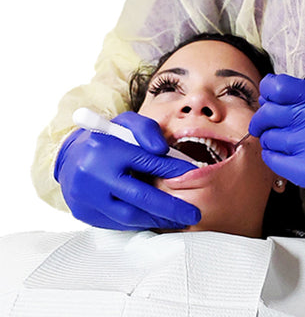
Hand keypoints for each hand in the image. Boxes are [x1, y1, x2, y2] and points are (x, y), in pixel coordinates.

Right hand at [55, 111, 200, 229]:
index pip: (147, 162)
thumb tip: (162, 150)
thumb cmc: (105, 138)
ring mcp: (86, 196)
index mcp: (106, 148)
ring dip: (157, 220)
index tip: (194, 176)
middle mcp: (94, 174)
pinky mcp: (83, 212)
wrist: (69, 156)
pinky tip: (155, 220)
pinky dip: (139, 222)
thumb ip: (146, 130)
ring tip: (178, 220)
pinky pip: (117, 222)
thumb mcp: (125, 123)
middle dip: (170, 208)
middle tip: (193, 213)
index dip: (174, 171)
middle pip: (139, 197)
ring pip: (128, 216)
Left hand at [250, 75, 304, 216]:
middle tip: (267, 124)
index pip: (278, 86)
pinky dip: (274, 157)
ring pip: (268, 137)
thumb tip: (268, 96)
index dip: (267, 92)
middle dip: (262, 119)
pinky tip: (286, 156)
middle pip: (268, 112)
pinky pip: (273, 160)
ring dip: (271, 140)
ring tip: (286, 143)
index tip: (268, 99)